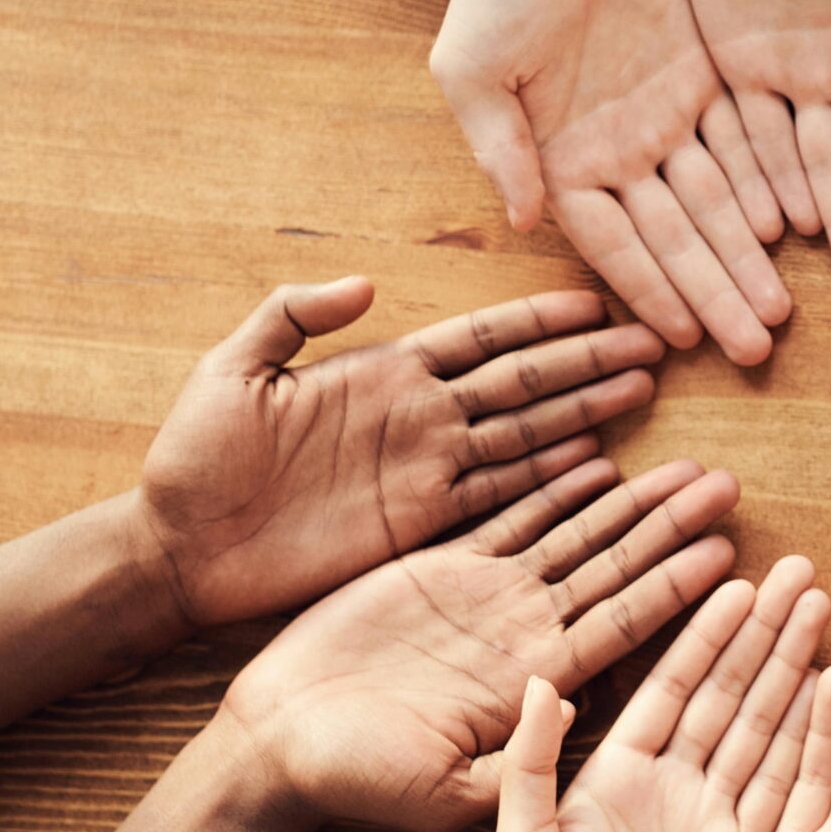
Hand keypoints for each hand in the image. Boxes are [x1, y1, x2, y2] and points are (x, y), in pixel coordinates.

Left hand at [137, 281, 660, 627]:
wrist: (178, 548)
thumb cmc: (194, 457)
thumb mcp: (232, 371)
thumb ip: (292, 317)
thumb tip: (363, 283)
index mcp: (383, 372)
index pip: (479, 338)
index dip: (538, 320)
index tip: (597, 303)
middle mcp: (418, 417)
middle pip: (521, 382)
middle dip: (586, 362)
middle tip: (652, 343)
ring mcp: (424, 471)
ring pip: (525, 435)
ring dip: (584, 412)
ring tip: (641, 391)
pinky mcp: (418, 525)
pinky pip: (496, 496)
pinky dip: (548, 481)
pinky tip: (595, 463)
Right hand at [217, 457, 738, 831]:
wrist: (280, 743)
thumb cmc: (360, 781)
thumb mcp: (448, 792)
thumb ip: (518, 761)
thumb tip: (576, 712)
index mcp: (536, 681)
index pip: (625, 624)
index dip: (677, 588)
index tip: (730, 555)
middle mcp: (526, 632)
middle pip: (617, 568)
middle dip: (673, 528)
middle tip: (730, 487)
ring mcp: (490, 598)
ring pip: (577, 535)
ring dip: (631, 501)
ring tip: (688, 467)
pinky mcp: (444, 568)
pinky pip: (510, 514)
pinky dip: (552, 486)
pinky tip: (596, 457)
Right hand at [431, 0, 792, 364]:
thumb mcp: (472, 68)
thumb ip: (499, 145)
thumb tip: (523, 219)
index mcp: (562, 165)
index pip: (615, 245)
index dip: (651, 290)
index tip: (685, 339)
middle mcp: (620, 156)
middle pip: (677, 238)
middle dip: (716, 292)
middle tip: (758, 346)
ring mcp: (664, 121)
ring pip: (717, 202)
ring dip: (748, 256)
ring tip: (781, 310)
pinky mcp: (702, 79)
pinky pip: (742, 140)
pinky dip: (766, 183)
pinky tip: (793, 227)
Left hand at [450, 559, 830, 831]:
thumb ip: (532, 760)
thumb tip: (542, 679)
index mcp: (617, 771)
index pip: (673, 685)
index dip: (706, 634)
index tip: (741, 582)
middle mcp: (670, 785)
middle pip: (728, 693)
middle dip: (766, 634)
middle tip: (804, 576)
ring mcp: (709, 820)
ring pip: (762, 731)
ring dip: (796, 675)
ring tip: (829, 617)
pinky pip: (782, 792)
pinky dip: (811, 747)